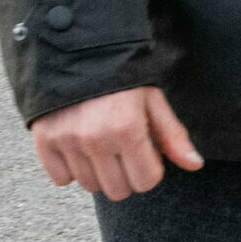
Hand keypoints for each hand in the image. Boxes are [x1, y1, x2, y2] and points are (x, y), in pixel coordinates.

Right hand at [30, 86, 202, 201]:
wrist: (76, 51)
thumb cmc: (121, 76)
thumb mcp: (151, 99)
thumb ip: (172, 134)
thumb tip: (195, 164)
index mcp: (128, 129)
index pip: (146, 181)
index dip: (150, 168)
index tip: (144, 150)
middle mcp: (96, 139)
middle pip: (118, 191)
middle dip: (126, 174)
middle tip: (123, 150)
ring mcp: (68, 142)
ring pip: (90, 186)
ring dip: (99, 172)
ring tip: (100, 144)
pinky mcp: (45, 141)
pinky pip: (61, 178)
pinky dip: (70, 168)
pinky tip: (78, 146)